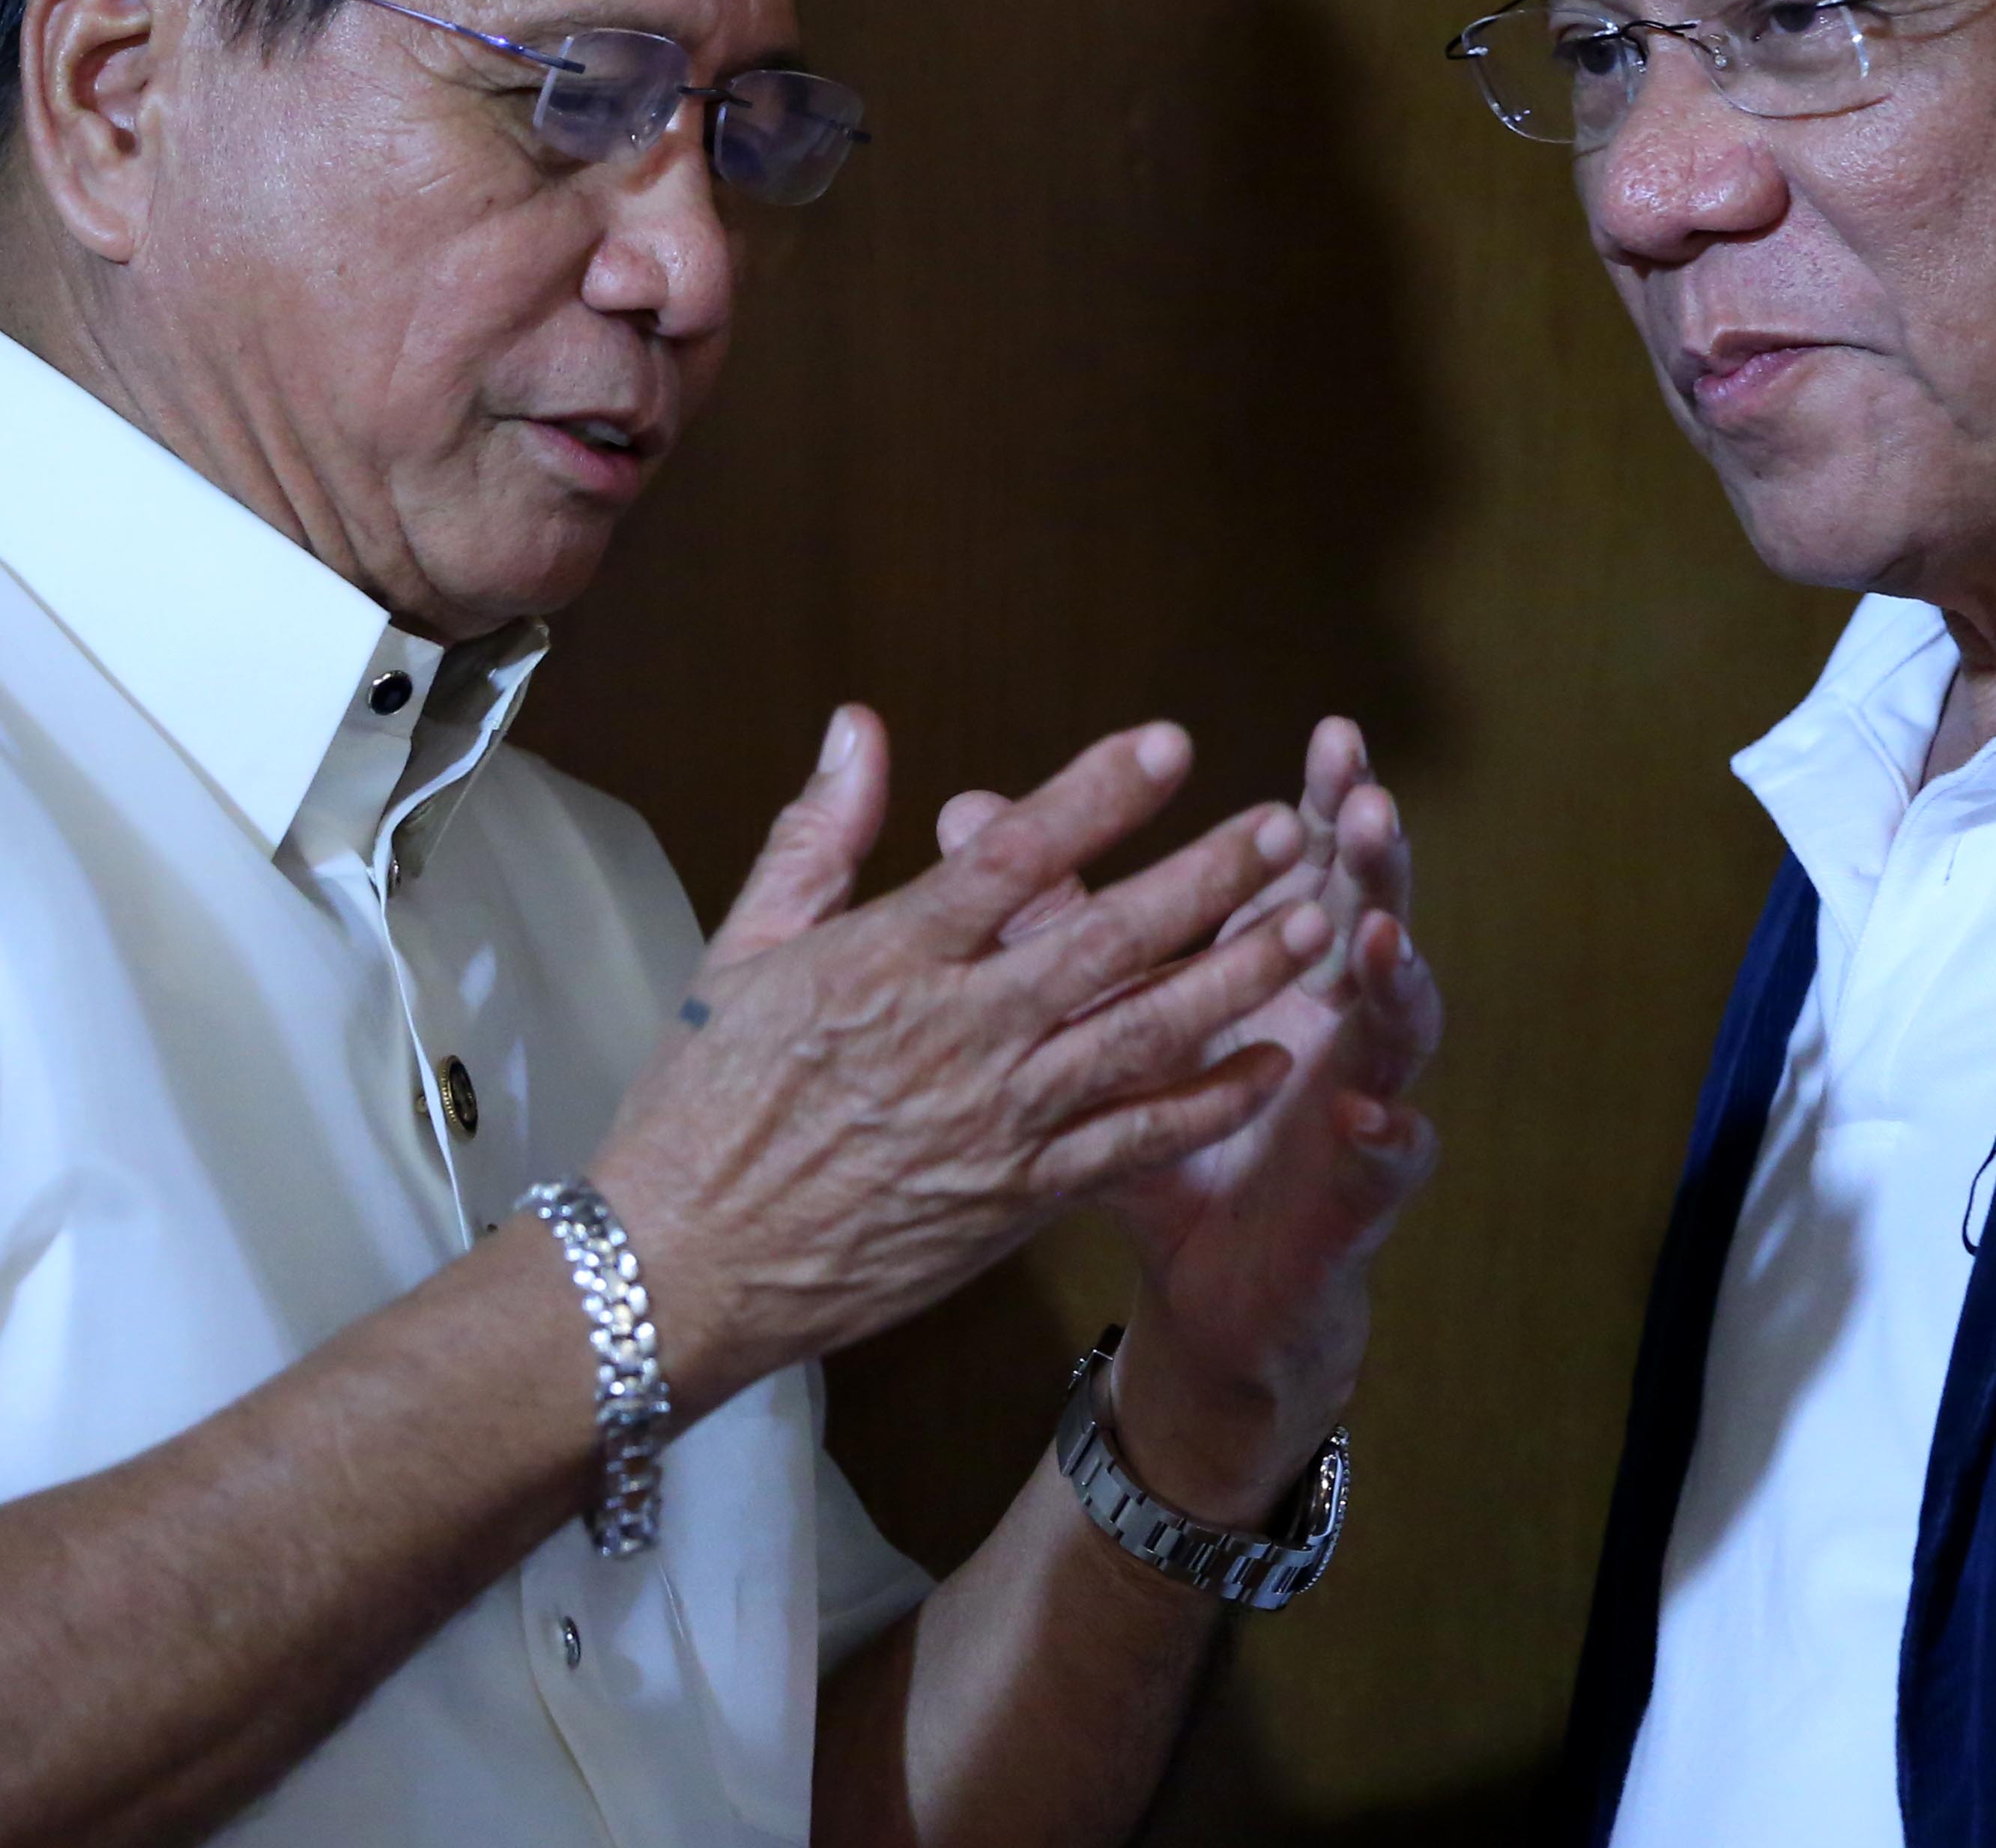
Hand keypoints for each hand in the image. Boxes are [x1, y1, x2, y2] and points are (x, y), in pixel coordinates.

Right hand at [590, 708, 1332, 1409]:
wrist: (683, 1270)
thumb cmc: (702, 1104)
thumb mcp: (741, 950)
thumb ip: (817, 835)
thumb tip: (861, 725)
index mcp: (885, 960)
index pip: (1013, 856)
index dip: (1098, 794)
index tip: (1171, 744)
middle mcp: (954, 1035)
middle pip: (1105, 939)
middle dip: (1206, 878)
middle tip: (1283, 825)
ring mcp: (994, 1122)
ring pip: (1140, 1036)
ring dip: (1236, 976)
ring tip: (1311, 922)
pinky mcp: (1015, 1198)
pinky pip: (1133, 1145)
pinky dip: (1206, 1104)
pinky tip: (1271, 1064)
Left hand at [937, 718, 1443, 1521]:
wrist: (1222, 1279)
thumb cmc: (1162, 1132)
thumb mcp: (1096, 1021)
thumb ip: (1045, 915)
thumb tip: (965, 814)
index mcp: (1278, 964)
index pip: (1311, 863)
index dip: (1325, 802)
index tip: (1331, 736)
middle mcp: (1333, 1016)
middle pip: (1369, 916)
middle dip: (1375, 860)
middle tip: (1366, 803)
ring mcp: (1361, 1097)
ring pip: (1396, 1023)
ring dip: (1392, 976)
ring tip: (1373, 932)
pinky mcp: (1361, 1191)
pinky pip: (1390, 1158)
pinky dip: (1389, 1132)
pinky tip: (1370, 1112)